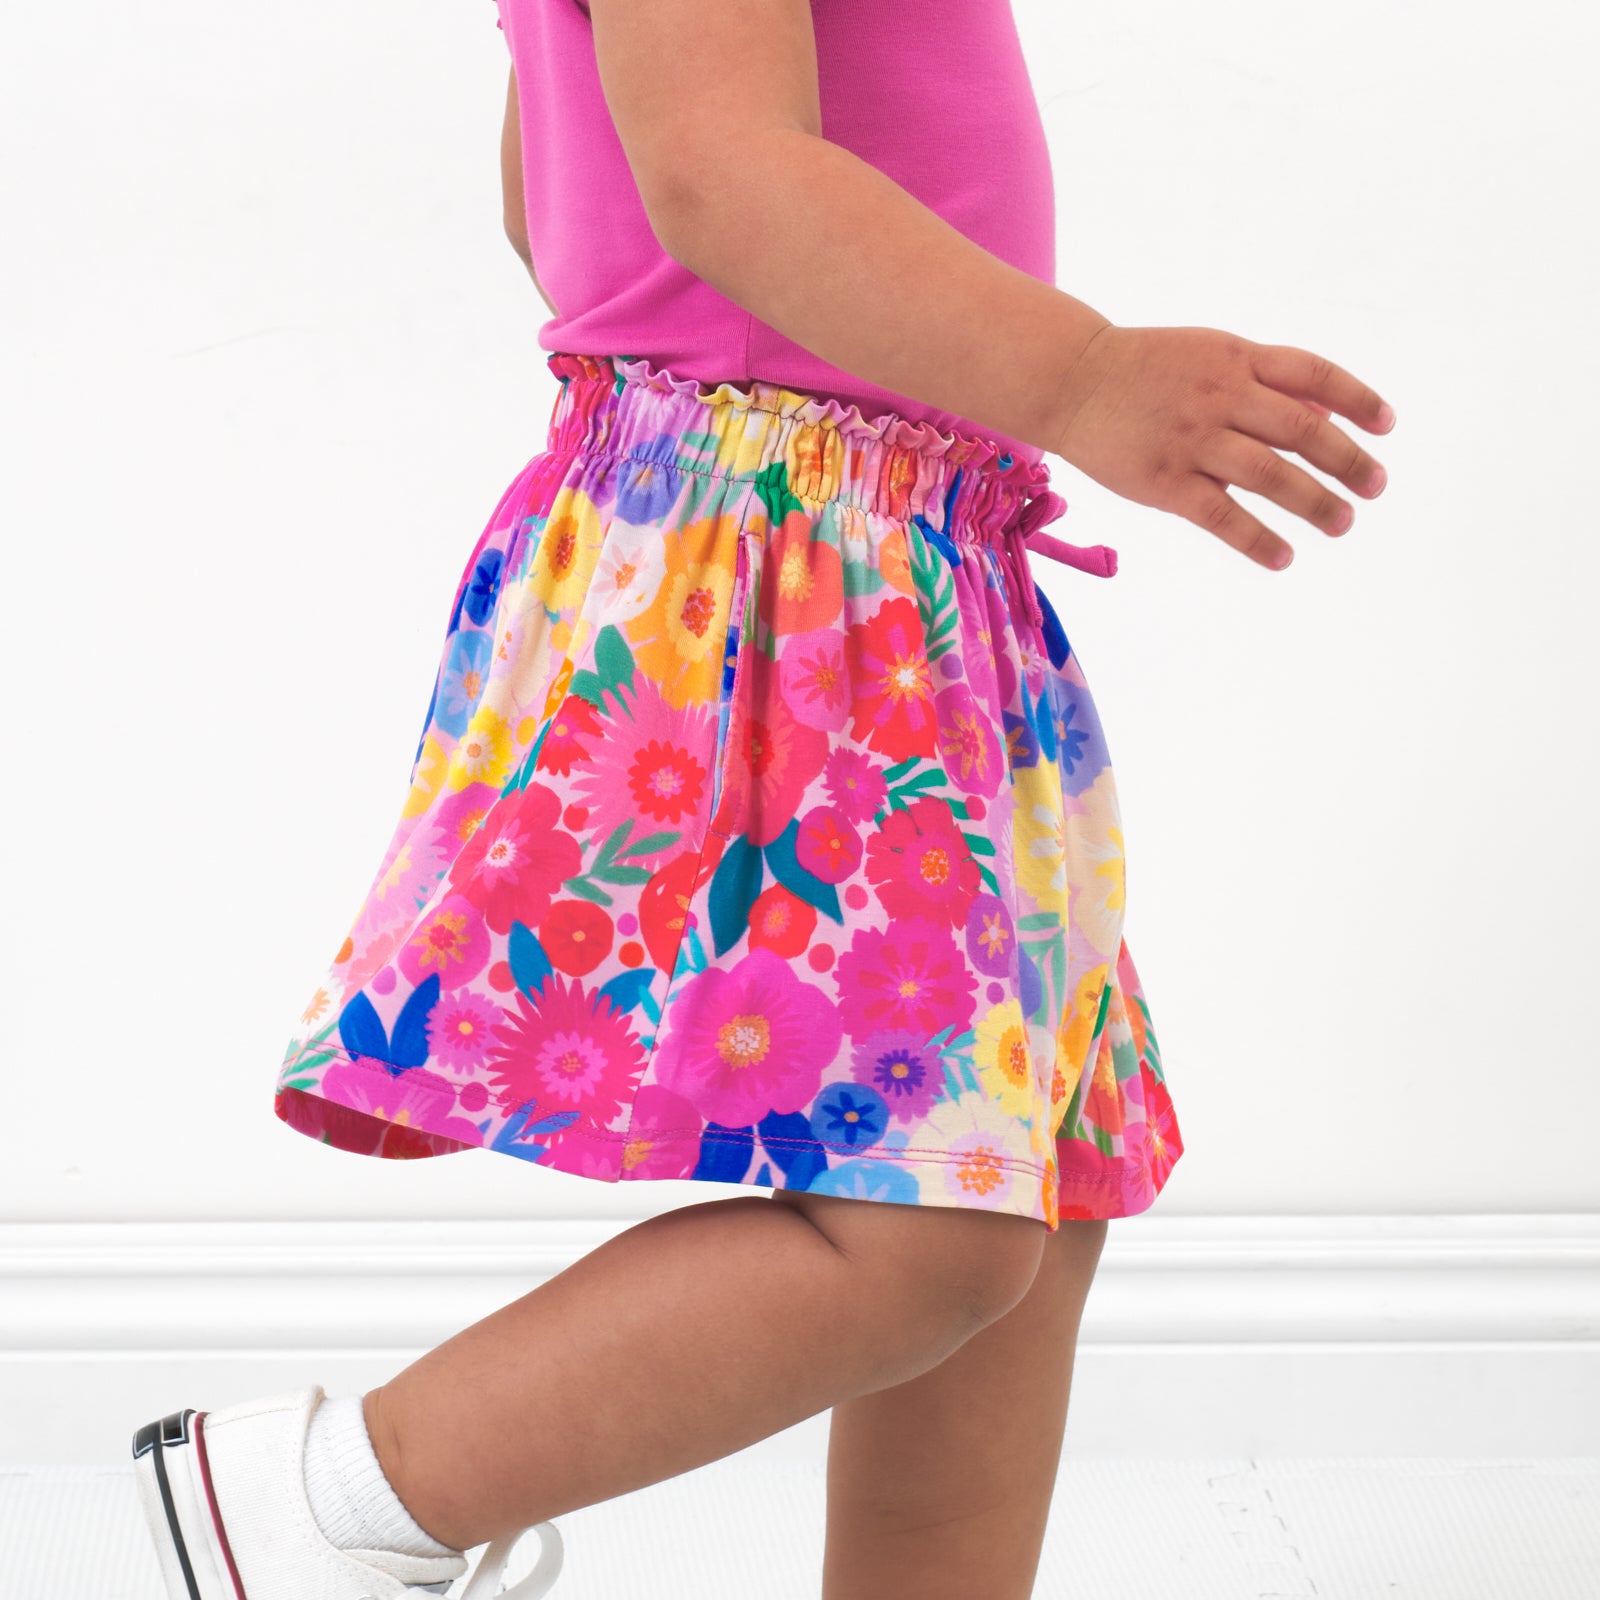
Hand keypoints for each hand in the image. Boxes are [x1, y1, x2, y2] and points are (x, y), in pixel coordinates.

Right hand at [1048, 324, 1394, 570]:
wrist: (1074, 380)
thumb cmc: (1146, 369)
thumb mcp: (1209, 354)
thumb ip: (1264, 379)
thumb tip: (1327, 414)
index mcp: (1237, 360)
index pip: (1314, 375)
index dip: (1357, 399)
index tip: (1386, 426)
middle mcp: (1221, 397)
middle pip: (1302, 429)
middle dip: (1348, 460)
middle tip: (1376, 486)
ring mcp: (1193, 441)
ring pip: (1270, 474)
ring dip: (1314, 502)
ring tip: (1343, 523)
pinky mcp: (1164, 482)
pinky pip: (1221, 516)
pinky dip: (1258, 539)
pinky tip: (1283, 557)